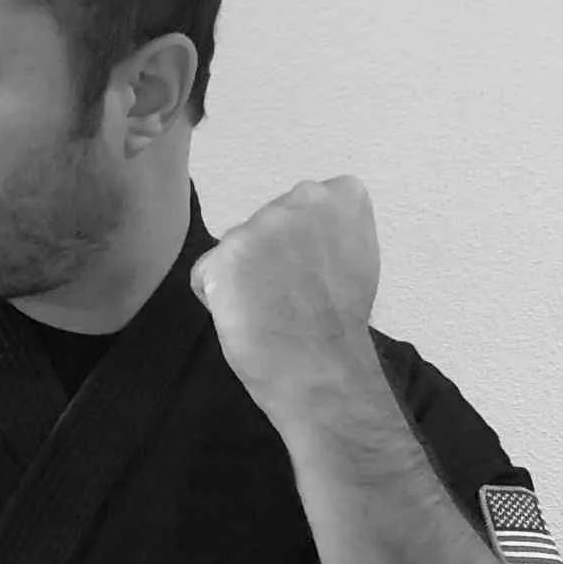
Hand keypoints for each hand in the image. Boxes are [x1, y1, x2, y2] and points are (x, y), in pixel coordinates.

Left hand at [190, 177, 381, 428]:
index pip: (303, 208)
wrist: (324, 369)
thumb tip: (299, 234)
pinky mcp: (226, 255)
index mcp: (340, 195)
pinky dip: (216, 298)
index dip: (304, 247)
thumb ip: (328, 231)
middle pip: (265, 225)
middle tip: (292, 296)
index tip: (318, 275)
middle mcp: (301, 198)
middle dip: (270, 257)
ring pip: (235, 248)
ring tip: (270, 310)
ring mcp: (261, 225)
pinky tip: (247, 317)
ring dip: (243, 277)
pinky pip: (206, 274)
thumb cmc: (341, 325)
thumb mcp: (356, 256)